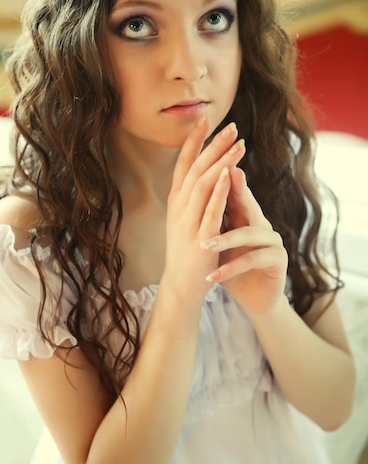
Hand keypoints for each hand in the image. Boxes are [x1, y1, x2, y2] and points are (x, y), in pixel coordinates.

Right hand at [161, 117, 245, 302]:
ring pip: (203, 184)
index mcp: (177, 200)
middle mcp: (179, 206)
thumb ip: (193, 195)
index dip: (194, 140)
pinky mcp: (200, 237)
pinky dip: (218, 190)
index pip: (184, 163)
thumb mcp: (186, 217)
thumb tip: (206, 169)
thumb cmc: (189, 249)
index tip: (205, 119)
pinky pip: (210, 209)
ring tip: (238, 143)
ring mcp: (188, 221)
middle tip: (231, 126)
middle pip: (196, 167)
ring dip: (220, 161)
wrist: (182, 284)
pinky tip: (228, 174)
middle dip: (213, 145)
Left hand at [200, 166, 287, 316]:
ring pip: (249, 234)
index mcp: (246, 217)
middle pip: (248, 204)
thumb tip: (184, 197)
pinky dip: (232, 268)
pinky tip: (214, 276)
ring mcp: (272, 240)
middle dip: (236, 192)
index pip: (234, 194)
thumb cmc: (232, 268)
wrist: (252, 298)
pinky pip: (254, 260)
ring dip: (225, 240)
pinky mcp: (278, 259)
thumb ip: (210, 221)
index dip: (224, 179)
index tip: (209, 166)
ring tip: (203, 246)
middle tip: (224, 179)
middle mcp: (261, 223)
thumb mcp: (218, 243)